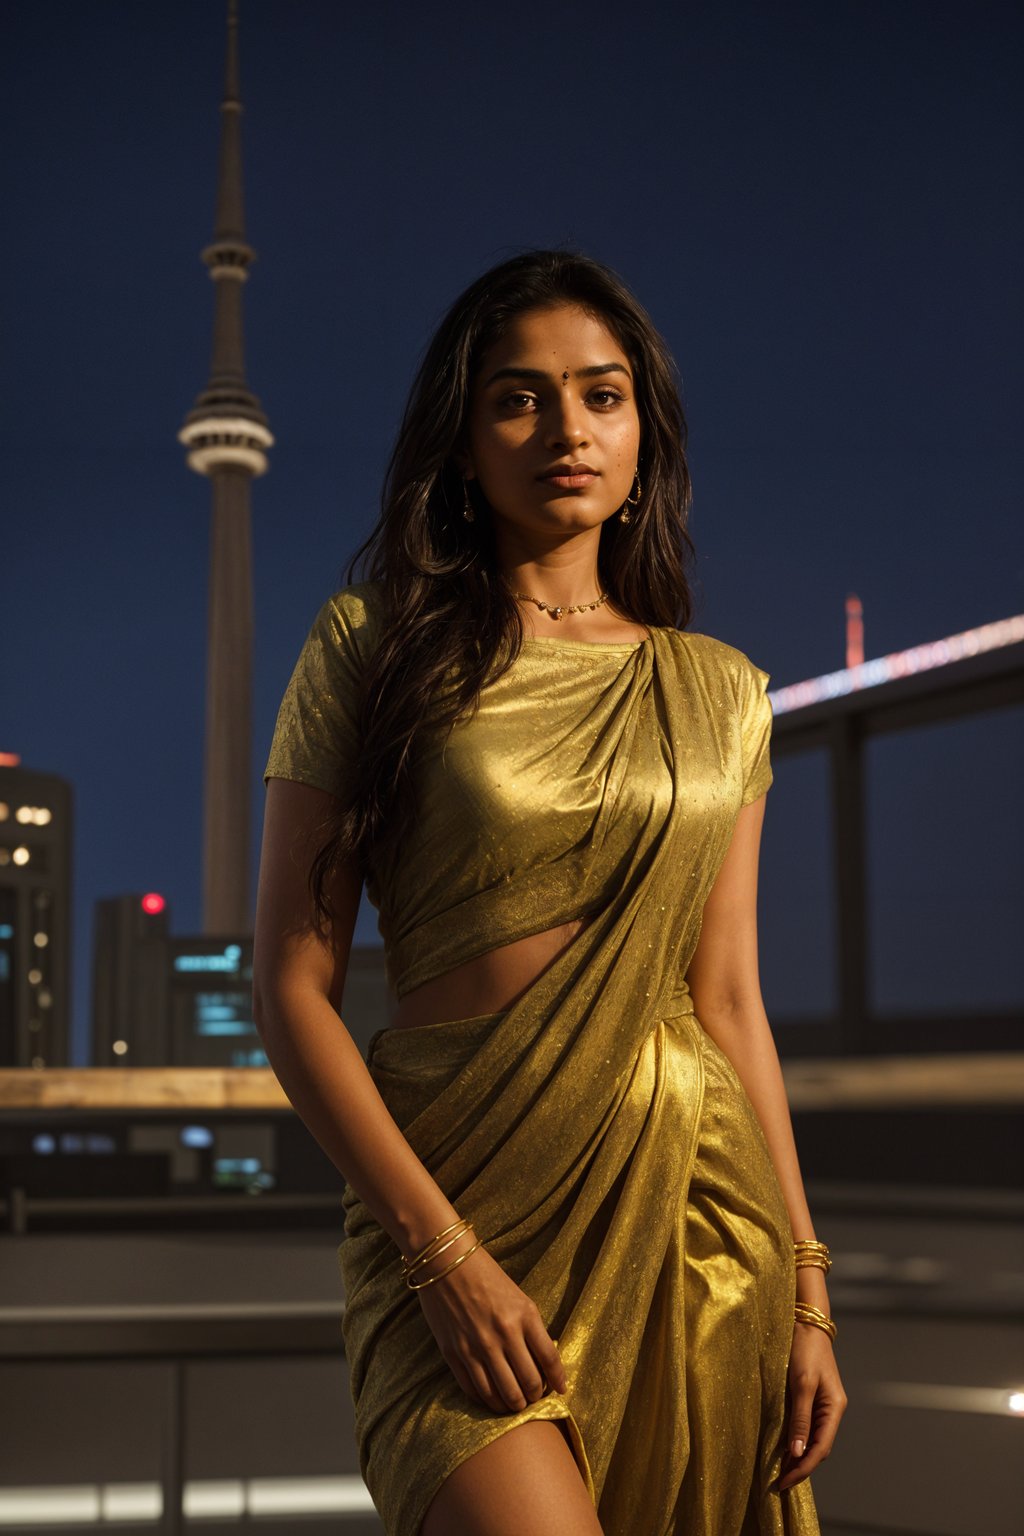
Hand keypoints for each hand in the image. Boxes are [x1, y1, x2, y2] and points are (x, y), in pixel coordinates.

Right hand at [412, 1234, 566, 1413]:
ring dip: (513, 1405)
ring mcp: (477, 1347)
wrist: (445, 1262)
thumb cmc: (486, 1276)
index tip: (561, 1390)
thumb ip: (531, 1330)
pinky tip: (491, 1396)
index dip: (558, 1381)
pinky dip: (486, 1400)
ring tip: (514, 1402)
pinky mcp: (454, 1354)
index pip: (549, 1359)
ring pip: (503, 1395)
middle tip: (534, 1397)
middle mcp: (503, 1334)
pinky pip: (475, 1390)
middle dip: (535, 1397)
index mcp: (524, 1316)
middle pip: (529, 1384)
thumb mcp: (519, 1298)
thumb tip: (542, 1365)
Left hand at [775, 1321, 847, 1491]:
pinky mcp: (813, 1399)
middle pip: (819, 1448)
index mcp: (835, 1408)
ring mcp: (824, 1405)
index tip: (785, 1482)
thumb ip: (800, 1418)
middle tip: (779, 1482)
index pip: (821, 1448)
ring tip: (780, 1471)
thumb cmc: (804, 1351)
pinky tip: (784, 1448)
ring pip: (813, 1440)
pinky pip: (807, 1427)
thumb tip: (797, 1452)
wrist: (806, 1324)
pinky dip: (797, 1441)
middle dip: (801, 1466)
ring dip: (798, 1456)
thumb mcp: (801, 1384)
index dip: (804, 1468)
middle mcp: (832, 1410)